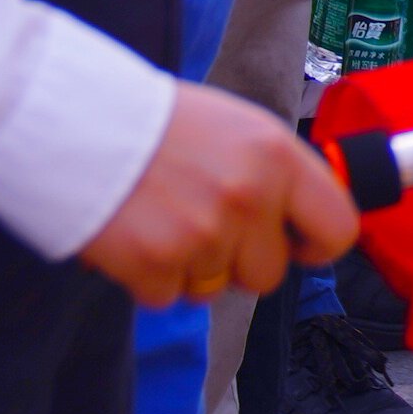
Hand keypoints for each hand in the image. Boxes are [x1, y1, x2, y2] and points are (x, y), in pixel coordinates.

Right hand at [74, 82, 359, 308]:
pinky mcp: (156, 263)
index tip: (296, 245)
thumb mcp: (236, 127)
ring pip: (215, 290)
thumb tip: (302, 218)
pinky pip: (167, 296)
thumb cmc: (155, 120)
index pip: (338, 227)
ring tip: (161, 218)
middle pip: (269, 273)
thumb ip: (274, 173)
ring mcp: (204, 234)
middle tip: (202, 226)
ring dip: (189, 268)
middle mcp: (249, 197)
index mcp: (277, 156)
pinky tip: (133, 233)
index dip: (316, 246)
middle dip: (239, 263)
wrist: (74, 117)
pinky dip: (147, 276)